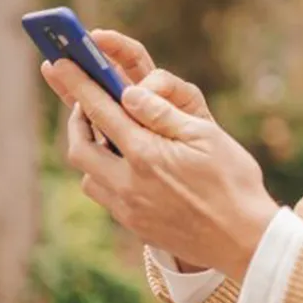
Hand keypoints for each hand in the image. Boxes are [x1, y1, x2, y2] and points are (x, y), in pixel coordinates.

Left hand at [41, 30, 216, 271]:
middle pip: (79, 147)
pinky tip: (127, 168)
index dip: (78, 83)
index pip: (101, 110)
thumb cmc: (233, 182)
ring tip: (108, 136)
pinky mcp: (135, 225)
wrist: (243, 240)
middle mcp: (128, 183)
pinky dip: (106, 175)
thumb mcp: (206, 136)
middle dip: (76, 121)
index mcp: (146, 154)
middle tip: (85, 103)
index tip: (59, 62)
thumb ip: (164, 114)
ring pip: (88, 175)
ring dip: (90, 152)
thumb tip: (130, 93)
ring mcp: (129, 208)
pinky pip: (105, 196)